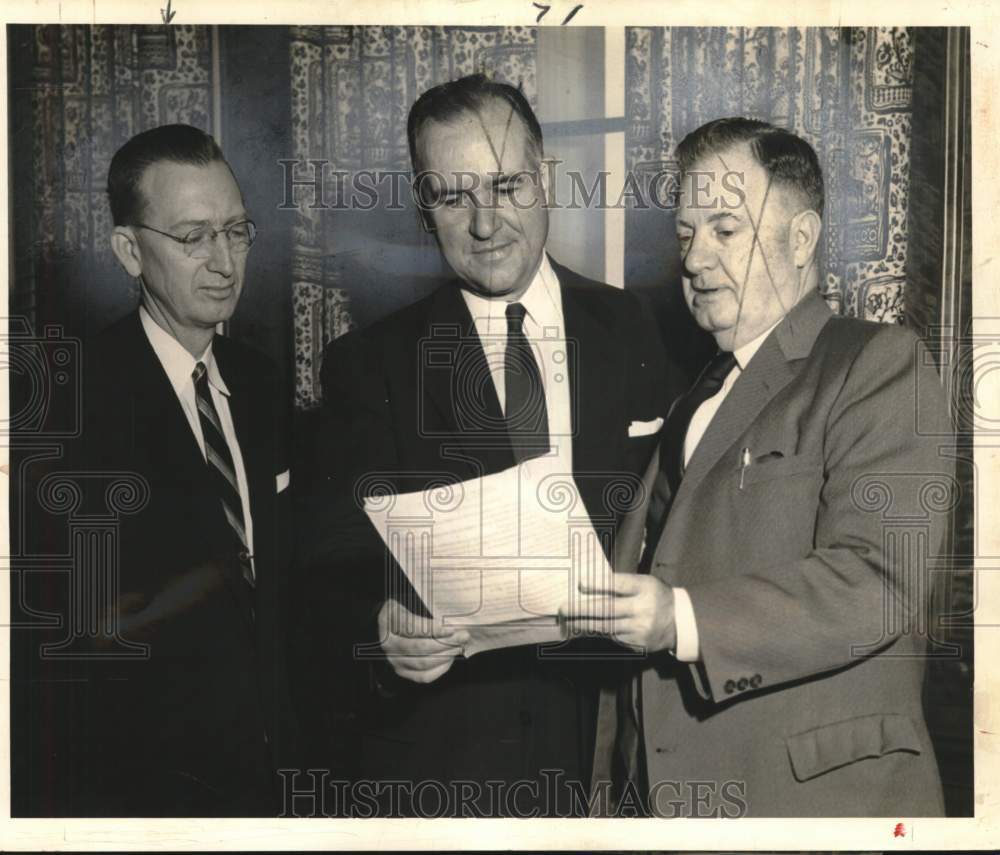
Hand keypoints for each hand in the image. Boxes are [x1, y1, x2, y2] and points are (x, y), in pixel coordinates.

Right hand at [377, 599, 469, 683]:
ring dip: (445, 655)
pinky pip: (423, 676)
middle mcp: (390, 643)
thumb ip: (426, 606)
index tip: (452, 628)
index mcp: (390, 622)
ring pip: (423, 663)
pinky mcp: (402, 671)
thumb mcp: (409, 600)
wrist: (388, 625)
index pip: (413, 628)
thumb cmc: (404, 609)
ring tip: (459, 646)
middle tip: (463, 636)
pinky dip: (439, 669)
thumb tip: (451, 614)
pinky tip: (450, 658)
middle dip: (446, 643)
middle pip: (420, 647)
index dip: (434, 630)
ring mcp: (394, 660)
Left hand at [560, 574, 675, 653]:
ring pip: (607, 626)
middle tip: (563, 608)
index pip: (619, 585)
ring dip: (585, 624)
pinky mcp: (639, 644)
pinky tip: (585, 629)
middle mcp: (643, 608)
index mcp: (645, 588)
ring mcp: (641, 628)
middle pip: (608, 609)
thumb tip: (590, 585)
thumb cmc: (655, 596)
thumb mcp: (645, 583)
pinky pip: (614, 637)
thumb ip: (622, 584)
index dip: (599, 584)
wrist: (679, 622)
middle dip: (582, 609)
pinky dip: (598, 633)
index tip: (580, 583)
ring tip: (568, 621)